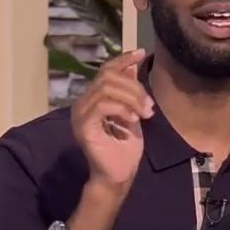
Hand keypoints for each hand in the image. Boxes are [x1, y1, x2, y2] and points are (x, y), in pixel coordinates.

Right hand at [70, 48, 154, 190]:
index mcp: (93, 99)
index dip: (122, 59)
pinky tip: (133, 120)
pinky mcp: (83, 126)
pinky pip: (102, 106)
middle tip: (149, 106)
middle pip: (108, 77)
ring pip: (106, 89)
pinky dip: (122, 109)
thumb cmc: (124, 148)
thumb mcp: (131, 113)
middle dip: (134, 87)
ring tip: (144, 114)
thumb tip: (131, 67)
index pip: (105, 70)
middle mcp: (82, 103)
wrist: (118, 175)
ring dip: (131, 98)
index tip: (141, 53)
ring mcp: (80, 114)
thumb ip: (129, 92)